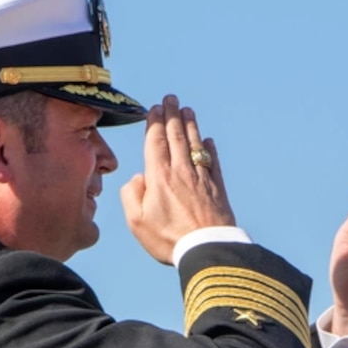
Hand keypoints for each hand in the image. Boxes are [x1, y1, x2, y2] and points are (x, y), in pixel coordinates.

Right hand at [121, 95, 235, 264]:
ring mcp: (201, 177)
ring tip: (187, 111)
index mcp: (159, 176)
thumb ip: (131, 195)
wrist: (207, 249)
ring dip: (191, 125)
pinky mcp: (217, 188)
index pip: (155, 141)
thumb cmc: (169, 239)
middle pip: (176, 135)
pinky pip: (213, 162)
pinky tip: (209, 141)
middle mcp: (181, 171)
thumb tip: (138, 178)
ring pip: (195, 144)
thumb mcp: (136, 221)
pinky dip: (209, 149)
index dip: (154, 122)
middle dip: (172, 114)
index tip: (155, 107)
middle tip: (171, 98)